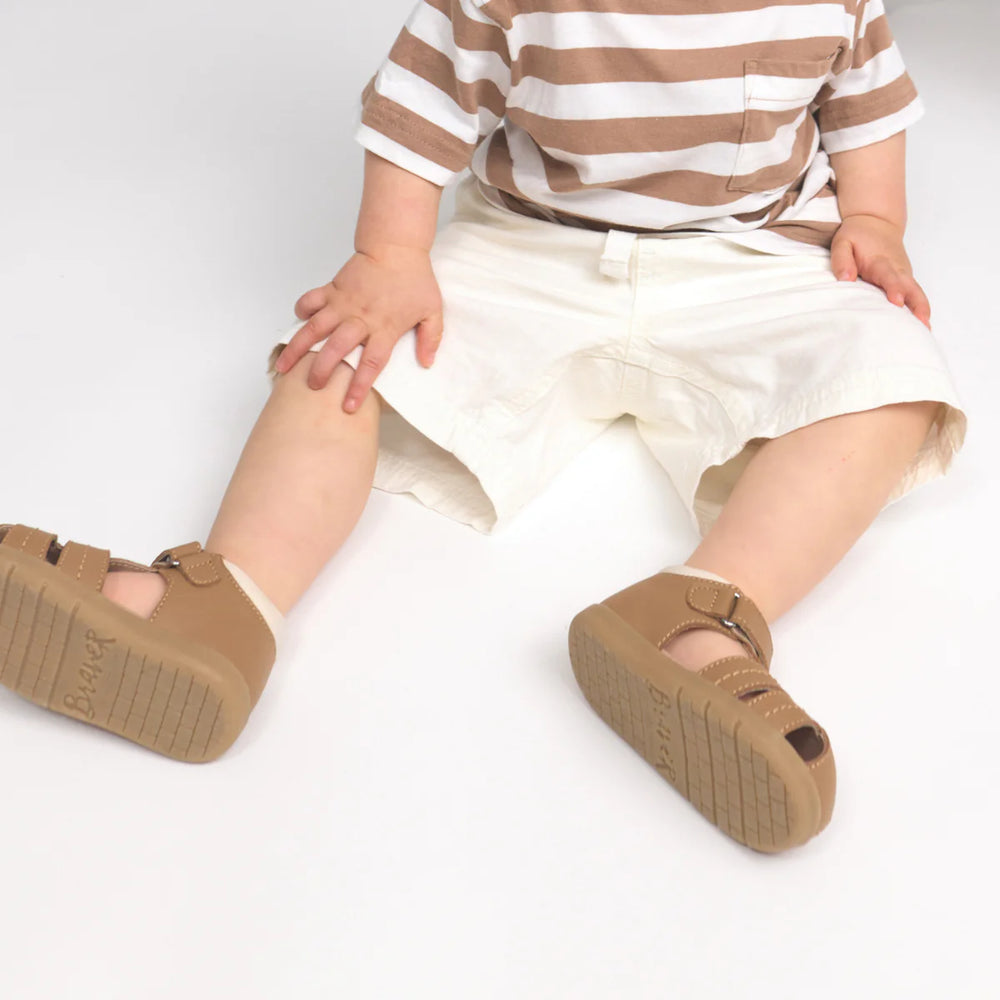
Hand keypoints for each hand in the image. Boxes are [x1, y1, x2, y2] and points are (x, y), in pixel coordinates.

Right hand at [275, 245, 443, 410]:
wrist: (396, 246)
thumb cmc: (415, 279)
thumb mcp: (433, 311)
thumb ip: (430, 338)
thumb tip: (427, 363)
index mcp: (385, 328)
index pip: (371, 364)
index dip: (359, 387)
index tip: (348, 406)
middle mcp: (360, 318)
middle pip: (337, 349)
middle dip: (322, 370)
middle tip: (312, 387)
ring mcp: (343, 303)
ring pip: (315, 328)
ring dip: (298, 347)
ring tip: (283, 365)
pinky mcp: (333, 289)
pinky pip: (311, 300)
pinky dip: (301, 310)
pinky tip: (297, 322)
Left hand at [830, 214, 930, 329]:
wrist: (876, 221)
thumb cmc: (857, 235)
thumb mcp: (843, 242)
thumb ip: (842, 260)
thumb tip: (845, 280)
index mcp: (880, 261)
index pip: (889, 276)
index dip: (894, 288)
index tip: (897, 301)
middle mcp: (897, 268)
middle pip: (911, 287)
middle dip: (916, 305)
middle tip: (921, 323)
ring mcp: (904, 274)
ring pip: (916, 292)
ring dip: (922, 309)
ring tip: (925, 330)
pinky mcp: (906, 279)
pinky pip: (915, 294)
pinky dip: (920, 308)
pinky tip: (921, 326)